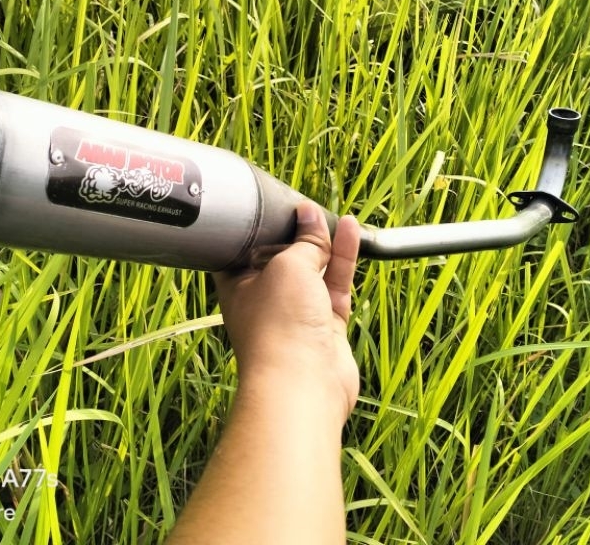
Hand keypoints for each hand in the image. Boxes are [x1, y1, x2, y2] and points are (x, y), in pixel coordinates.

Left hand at [213, 200, 360, 425]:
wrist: (303, 384)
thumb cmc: (279, 325)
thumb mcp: (287, 267)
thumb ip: (303, 241)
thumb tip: (310, 214)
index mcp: (238, 285)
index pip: (243, 249)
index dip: (258, 226)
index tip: (272, 204)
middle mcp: (264, 298)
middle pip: (281, 258)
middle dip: (295, 234)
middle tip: (308, 207)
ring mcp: (296, 313)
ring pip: (312, 270)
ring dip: (324, 244)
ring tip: (336, 215)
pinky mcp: (325, 326)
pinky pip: (335, 286)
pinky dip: (343, 261)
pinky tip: (351, 233)